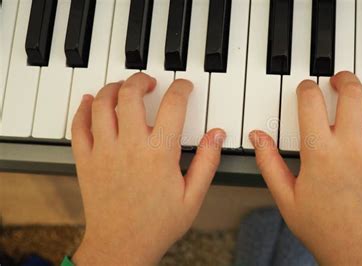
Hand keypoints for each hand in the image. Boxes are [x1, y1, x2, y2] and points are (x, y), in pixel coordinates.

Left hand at [71, 73, 225, 264]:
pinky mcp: (86, 161)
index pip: (172, 105)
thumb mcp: (193, 196)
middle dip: (141, 80)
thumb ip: (207, 161)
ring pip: (101, 104)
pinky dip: (83, 108)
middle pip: (130, 95)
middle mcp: (129, 146)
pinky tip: (91, 102)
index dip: (181, 88)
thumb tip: (216, 135)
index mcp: (159, 154)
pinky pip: (78, 126)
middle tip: (149, 82)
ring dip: (113, 88)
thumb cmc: (157, 225)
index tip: (184, 87)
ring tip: (123, 88)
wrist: (121, 246)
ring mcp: (104, 152)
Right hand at [250, 71, 361, 264]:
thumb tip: (257, 136)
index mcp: (320, 153)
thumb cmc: (320, 226)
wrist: (356, 250)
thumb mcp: (285, 196)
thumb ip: (269, 162)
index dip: (306, 88)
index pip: (311, 102)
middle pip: (352, 93)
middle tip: (338, 80)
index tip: (306, 88)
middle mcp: (351, 147)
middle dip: (343, 79)